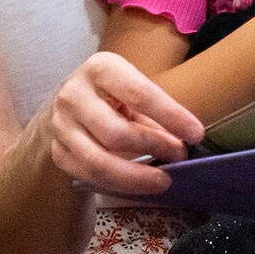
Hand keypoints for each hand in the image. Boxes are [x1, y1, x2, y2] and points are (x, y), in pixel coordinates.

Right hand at [46, 52, 203, 194]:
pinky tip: (139, 184)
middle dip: (154, 148)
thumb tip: (183, 142)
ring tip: (163, 180)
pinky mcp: (57, 152)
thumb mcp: (132, 89)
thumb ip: (155, 112)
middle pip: (117, 132)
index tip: (197, 134)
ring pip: (99, 162)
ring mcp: (61, 125)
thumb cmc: (112, 94)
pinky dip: (118, 185)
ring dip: (137, 177)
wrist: (69, 103)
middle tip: (180, 156)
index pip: (139, 94)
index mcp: (100, 68)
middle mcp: (74, 94)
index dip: (171, 116)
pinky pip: (90, 177)